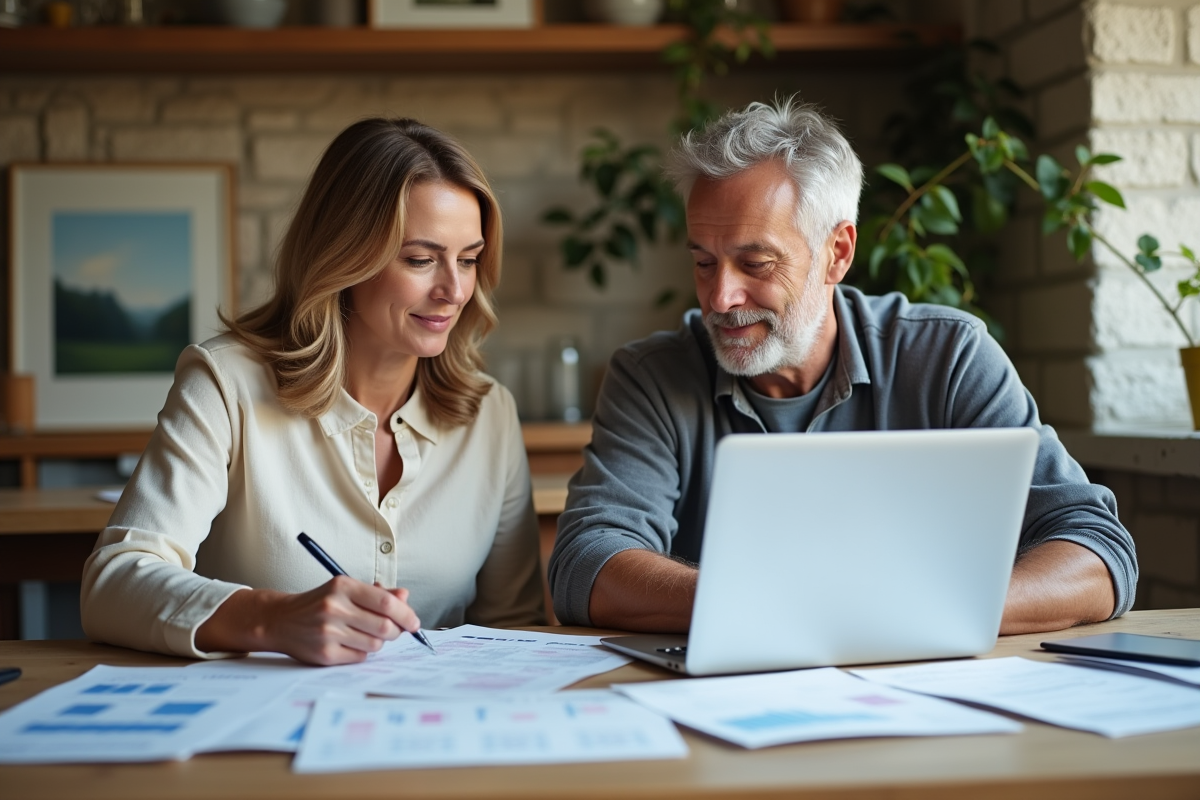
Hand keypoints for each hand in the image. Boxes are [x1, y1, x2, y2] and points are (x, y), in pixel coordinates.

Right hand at [196, 577, 421, 664]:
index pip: (385, 602)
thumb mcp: (345, 590)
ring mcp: (328, 632)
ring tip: (365, 634)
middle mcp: (334, 608)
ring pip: (375, 644)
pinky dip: (362, 652)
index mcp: (342, 587)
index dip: (406, 614)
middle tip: (395, 631)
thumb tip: (405, 596)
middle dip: (396, 631)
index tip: (414, 622)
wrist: (280, 620)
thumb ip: (377, 594)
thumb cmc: (319, 603)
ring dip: (378, 642)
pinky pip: (360, 657)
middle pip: (384, 627)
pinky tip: (350, 643)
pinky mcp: (324, 654)